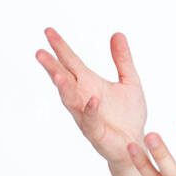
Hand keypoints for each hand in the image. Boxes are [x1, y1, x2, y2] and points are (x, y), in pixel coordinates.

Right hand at [36, 28, 147, 169]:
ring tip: (57, 74)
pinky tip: (92, 99)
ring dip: (64, 88)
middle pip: (64, 80)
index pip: (71, 62)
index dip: (60, 48)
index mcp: (89, 84)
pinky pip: (91, 122)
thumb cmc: (129, 116)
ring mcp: (86, 116)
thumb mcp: (129, 81)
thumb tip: (117, 33)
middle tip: (40, 53)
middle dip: (52, 67)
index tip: (48, 31)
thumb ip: (122, 60)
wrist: (136, 144)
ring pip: (71, 101)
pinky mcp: (97, 134)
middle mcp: (83, 99)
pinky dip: (91, 110)